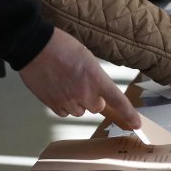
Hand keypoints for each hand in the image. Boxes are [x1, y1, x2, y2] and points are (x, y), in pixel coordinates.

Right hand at [19, 28, 141, 127]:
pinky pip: (64, 112)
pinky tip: (57, 89)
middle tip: (82, 83)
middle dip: (93, 99)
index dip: (129, 114)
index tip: (136, 124)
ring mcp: (68, 100)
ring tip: (66, 83)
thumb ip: (95, 77)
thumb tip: (95, 89)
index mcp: (96, 78)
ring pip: (80, 111)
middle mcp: (84, 93)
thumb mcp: (87, 57)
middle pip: (97, 107)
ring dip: (77, 102)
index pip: (118, 100)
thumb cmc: (61, 46)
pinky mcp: (52, 105)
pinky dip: (63, 105)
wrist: (34, 47)